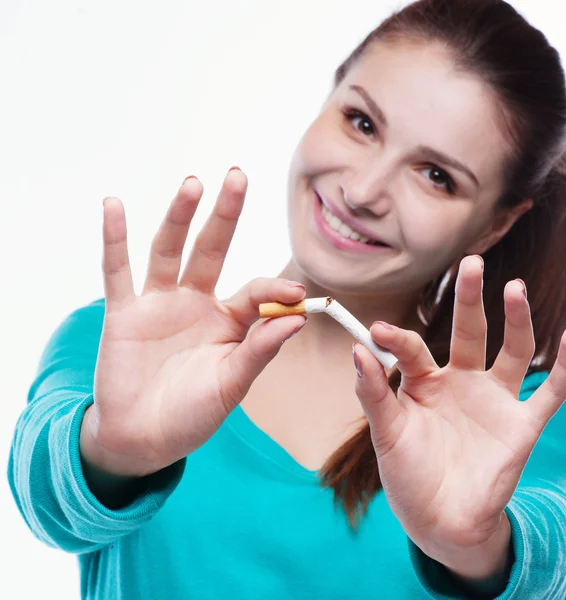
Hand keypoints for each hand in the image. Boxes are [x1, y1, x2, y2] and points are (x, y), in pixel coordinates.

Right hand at [82, 170, 306, 478]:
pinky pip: (117, 271)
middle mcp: (195, 303)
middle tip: (238, 177)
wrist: (144, 438)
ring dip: (178, 217)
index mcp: (228, 321)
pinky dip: (114, 240)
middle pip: (211, 250)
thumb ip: (260, 350)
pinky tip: (114, 206)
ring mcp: (158, 304)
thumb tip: (298, 318)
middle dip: (224, 215)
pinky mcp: (124, 313)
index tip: (296, 295)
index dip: (274, 292)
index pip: (254, 293)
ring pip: (169, 251)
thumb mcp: (233, 383)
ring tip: (193, 184)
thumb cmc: (193, 413)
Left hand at [352, 255, 565, 580]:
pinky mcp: (521, 425)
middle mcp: (461, 383)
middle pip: (469, 332)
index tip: (379, 330)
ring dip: (516, 320)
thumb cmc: (409, 474)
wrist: (440, 521)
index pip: (414, 349)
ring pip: (513, 351)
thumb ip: (374, 393)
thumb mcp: (386, 433)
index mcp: (425, 383)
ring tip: (512, 288)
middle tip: (470, 263)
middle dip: (470, 299)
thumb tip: (356, 349)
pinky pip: (551, 392)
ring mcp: (493, 401)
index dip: (398, 339)